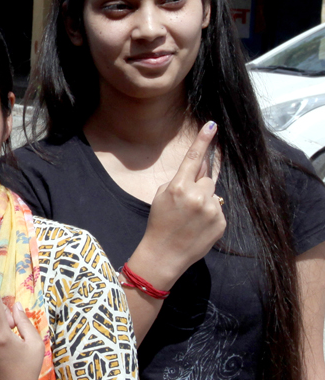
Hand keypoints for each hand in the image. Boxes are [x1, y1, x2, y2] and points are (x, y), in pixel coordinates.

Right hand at [131, 122, 225, 288]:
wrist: (164, 255)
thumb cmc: (159, 223)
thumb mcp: (161, 197)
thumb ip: (180, 181)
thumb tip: (200, 171)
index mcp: (178, 187)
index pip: (193, 158)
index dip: (203, 140)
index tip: (212, 125)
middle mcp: (197, 196)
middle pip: (206, 178)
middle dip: (199, 185)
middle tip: (186, 202)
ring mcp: (211, 209)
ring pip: (213, 194)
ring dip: (204, 201)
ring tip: (190, 219)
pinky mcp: (221, 222)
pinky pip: (218, 209)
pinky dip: (209, 215)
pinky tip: (197, 227)